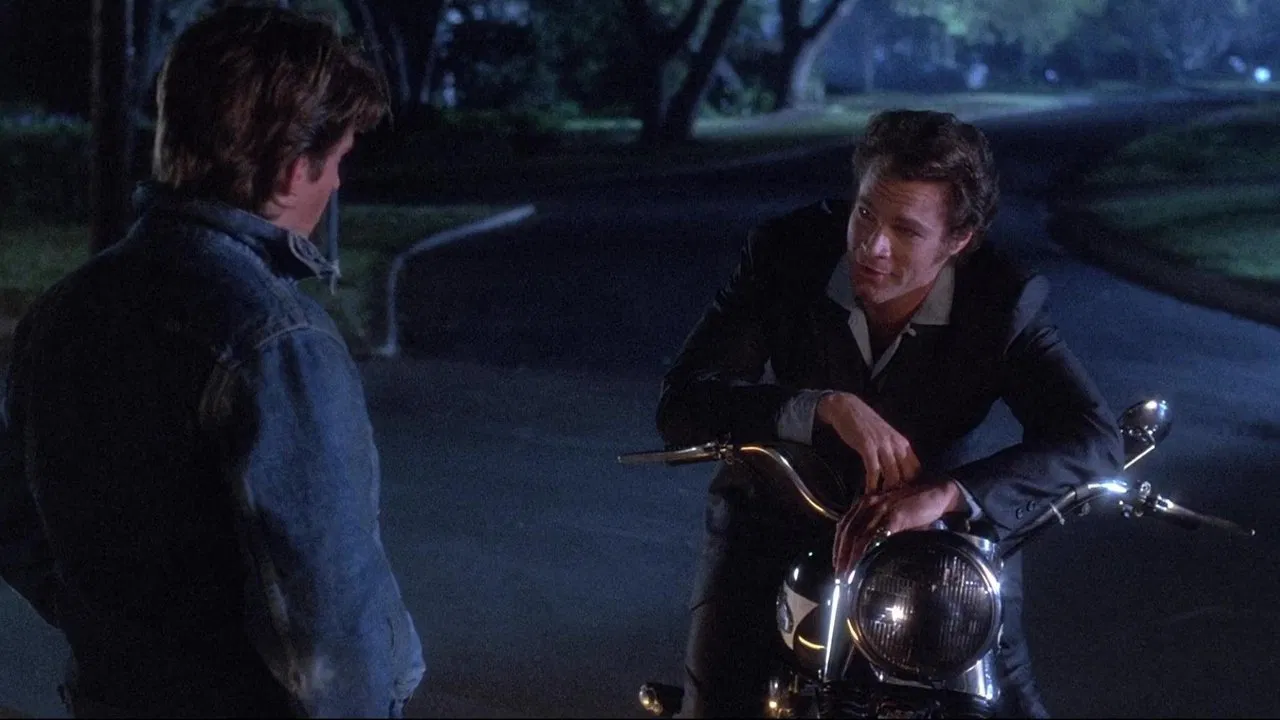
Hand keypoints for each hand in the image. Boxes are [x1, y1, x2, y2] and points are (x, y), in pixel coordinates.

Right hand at [817, 392, 920, 494]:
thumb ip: (893, 452)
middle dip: (901, 491)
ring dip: (887, 491)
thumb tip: (898, 473)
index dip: (912, 485)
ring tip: (881, 501)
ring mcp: (883, 445)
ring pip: (893, 475)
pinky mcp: (867, 447)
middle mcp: (897, 444)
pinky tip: (868, 492)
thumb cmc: (866, 425)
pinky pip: (874, 470)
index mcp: (903, 443)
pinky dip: (872, 484)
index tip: (904, 496)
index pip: (916, 469)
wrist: (848, 408)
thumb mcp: (886, 437)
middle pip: (907, 475)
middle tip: (892, 503)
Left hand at [832, 478, 963, 576]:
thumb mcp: (890, 515)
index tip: (837, 564)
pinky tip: (864, 564)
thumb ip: (878, 529)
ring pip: (858, 535)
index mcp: (864, 503)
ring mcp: (881, 508)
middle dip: (841, 556)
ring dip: (851, 557)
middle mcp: (868, 503)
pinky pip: (876, 535)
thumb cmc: (913, 507)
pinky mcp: (895, 515)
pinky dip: (867, 551)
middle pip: (847, 532)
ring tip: (849, 575)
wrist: (936, 493)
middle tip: (840, 576)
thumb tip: (867, 553)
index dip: (838, 546)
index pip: (844, 526)